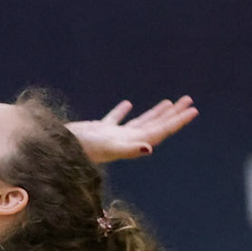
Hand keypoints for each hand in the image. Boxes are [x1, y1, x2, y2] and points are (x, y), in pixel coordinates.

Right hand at [68, 96, 197, 163]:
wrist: (57, 149)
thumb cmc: (81, 149)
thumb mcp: (107, 147)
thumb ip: (129, 148)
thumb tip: (149, 148)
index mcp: (133, 142)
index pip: (161, 130)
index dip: (178, 121)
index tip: (193, 110)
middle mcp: (127, 140)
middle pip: (156, 125)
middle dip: (173, 114)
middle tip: (189, 101)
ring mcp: (113, 135)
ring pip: (140, 122)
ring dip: (155, 112)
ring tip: (169, 102)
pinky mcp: (99, 130)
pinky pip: (115, 119)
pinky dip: (123, 111)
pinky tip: (128, 104)